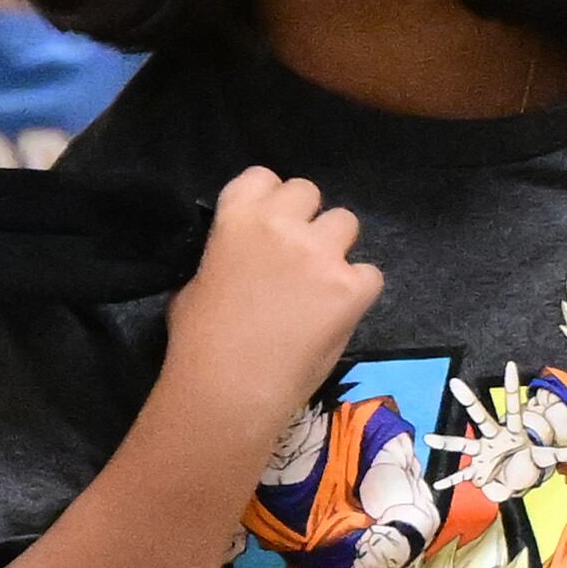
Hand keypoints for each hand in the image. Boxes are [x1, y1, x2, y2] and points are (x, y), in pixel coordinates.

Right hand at [162, 168, 381, 422]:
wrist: (228, 391)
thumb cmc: (198, 344)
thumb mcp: (196, 284)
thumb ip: (225, 257)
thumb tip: (240, 260)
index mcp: (236, 219)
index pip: (263, 176)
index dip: (270, 199)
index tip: (269, 223)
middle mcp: (282, 225)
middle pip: (310, 191)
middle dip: (306, 220)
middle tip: (297, 257)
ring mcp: (321, 254)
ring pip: (346, 222)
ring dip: (335, 249)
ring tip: (320, 286)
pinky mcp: (352, 288)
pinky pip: (370, 273)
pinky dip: (358, 291)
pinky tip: (338, 314)